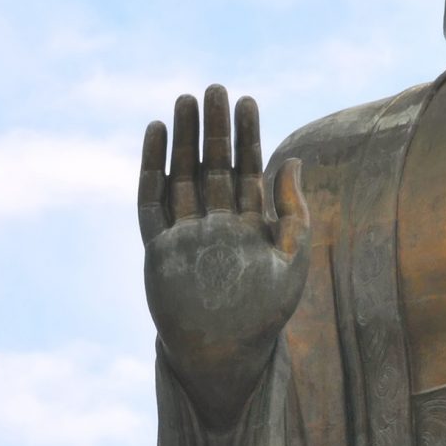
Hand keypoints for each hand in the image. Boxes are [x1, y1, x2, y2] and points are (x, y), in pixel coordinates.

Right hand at [140, 84, 309, 424]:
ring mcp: (185, 233)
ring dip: (182, 140)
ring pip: (182, 175)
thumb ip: (294, 212)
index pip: (247, 170)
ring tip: (184, 101)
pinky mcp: (158, 247)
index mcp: (249, 226)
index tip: (248, 100)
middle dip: (214, 128)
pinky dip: (151, 168)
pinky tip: (156, 135)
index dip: (247, 136)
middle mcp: (215, 224)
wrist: (225, 356)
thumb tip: (293, 160)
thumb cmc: (264, 316)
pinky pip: (151, 201)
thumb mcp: (291, 261)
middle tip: (214, 89)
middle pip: (212, 165)